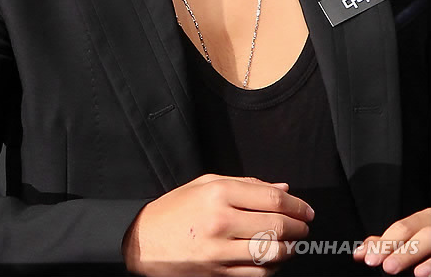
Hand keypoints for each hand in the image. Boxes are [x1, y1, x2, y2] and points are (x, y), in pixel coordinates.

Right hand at [121, 173, 314, 276]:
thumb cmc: (176, 208)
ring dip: (290, 249)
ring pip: (270, 253)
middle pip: (276, 226)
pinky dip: (273, 267)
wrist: (144, 241)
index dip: (297, 205)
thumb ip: (247, 184)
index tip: (307, 210)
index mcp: (219, 193)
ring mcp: (219, 251)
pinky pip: (257, 274)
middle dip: (299, 227)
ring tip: (293, 243)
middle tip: (305, 226)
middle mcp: (221, 221)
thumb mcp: (207, 183)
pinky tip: (275, 258)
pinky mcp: (218, 273)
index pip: (271, 199)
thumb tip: (283, 189)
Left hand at [353, 208, 430, 275]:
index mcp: (425, 220)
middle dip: (398, 249)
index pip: (402, 228)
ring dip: (414, 256)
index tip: (366, 257)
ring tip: (400, 270)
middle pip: (416, 233)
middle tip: (381, 265)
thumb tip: (360, 251)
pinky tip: (423, 273)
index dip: (384, 243)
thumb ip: (389, 244)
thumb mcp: (414, 239)